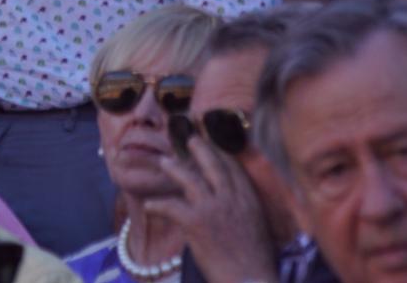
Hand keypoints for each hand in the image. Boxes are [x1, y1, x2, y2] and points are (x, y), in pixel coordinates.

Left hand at [150, 137, 279, 282]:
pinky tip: (148, 206)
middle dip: (201, 149)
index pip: (234, 168)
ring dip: (175, 169)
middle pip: (213, 165)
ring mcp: (212, 208)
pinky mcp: (196, 222)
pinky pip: (171, 207)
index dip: (222, 153)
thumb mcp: (258, 226)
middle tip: (190, 139)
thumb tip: (230, 201)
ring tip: (164, 162)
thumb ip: (245, 209)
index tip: (213, 143)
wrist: (251, 281)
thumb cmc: (256, 261)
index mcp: (249, 200)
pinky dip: (157, 205)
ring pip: (190, 179)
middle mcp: (231, 198)